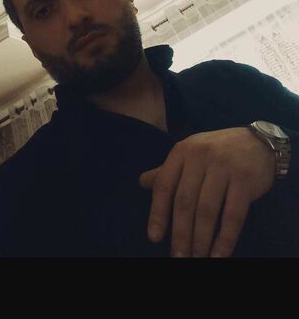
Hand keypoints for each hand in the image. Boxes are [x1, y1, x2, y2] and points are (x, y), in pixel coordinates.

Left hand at [139, 127, 275, 256]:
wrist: (256, 141)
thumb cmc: (216, 151)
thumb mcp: (189, 154)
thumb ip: (167, 170)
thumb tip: (142, 183)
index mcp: (181, 152)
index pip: (164, 185)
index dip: (157, 213)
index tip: (154, 238)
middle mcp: (200, 157)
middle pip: (185, 202)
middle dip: (180, 233)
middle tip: (178, 256)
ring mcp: (224, 167)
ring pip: (207, 210)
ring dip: (201, 239)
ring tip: (196, 258)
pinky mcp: (245, 179)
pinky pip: (233, 215)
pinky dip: (225, 239)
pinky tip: (218, 254)